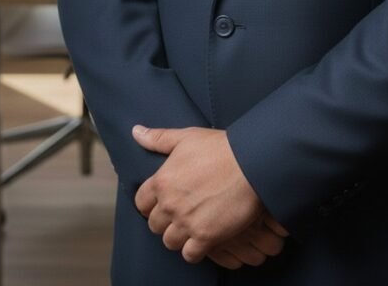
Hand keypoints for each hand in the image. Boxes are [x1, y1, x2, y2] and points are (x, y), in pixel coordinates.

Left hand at [132, 125, 287, 264]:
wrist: (251, 163)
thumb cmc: (220, 147)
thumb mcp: (186, 137)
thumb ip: (158, 138)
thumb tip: (136, 132)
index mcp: (162, 181)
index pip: (141, 202)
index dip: (151, 203)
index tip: (164, 201)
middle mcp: (170, 204)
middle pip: (154, 225)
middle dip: (165, 220)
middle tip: (181, 213)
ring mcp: (186, 222)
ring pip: (169, 241)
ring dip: (179, 236)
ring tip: (192, 225)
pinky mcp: (205, 237)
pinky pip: (189, 255)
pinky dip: (194, 250)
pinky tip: (203, 238)